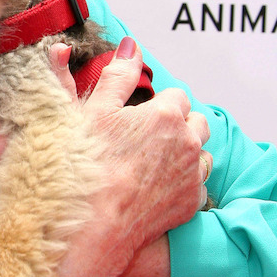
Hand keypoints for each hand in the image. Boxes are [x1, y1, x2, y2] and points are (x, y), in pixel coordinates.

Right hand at [48, 38, 211, 276]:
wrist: (84, 229)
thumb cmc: (79, 170)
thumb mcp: (88, 111)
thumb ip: (115, 76)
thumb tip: (130, 47)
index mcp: (164, 113)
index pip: (173, 95)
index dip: (151, 106)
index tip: (131, 120)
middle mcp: (186, 142)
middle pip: (192, 122)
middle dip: (172, 126)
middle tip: (137, 142)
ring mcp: (190, 176)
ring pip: (198, 153)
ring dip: (180, 153)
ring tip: (144, 166)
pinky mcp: (188, 206)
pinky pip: (194, 186)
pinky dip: (179, 184)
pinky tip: (150, 189)